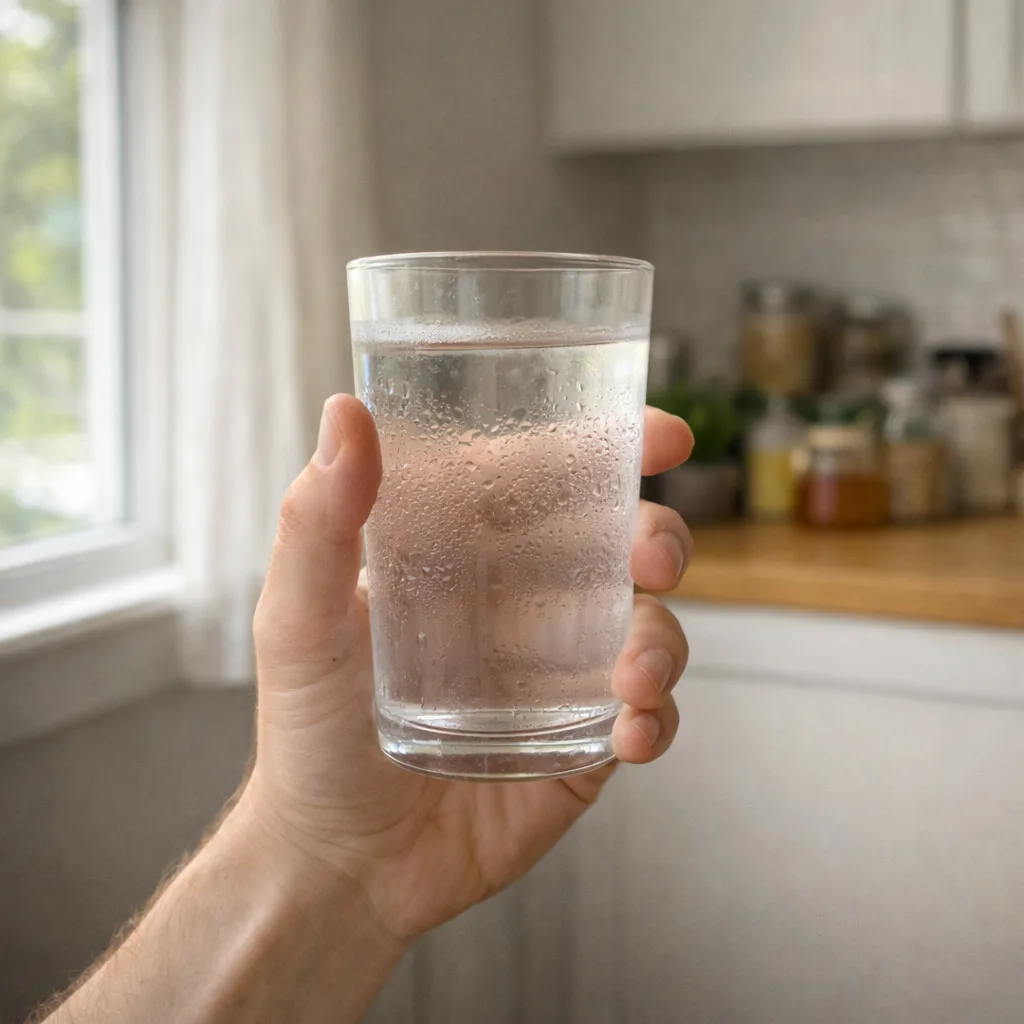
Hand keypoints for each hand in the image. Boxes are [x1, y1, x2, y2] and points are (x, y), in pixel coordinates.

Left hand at [241, 395, 693, 945]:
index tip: (665, 436)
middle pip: (618, 543)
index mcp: (465, 554)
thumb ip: (318, 522)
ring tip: (634, 676)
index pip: (547, 478)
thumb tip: (344, 413)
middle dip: (657, 538)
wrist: (336, 864)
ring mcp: (559, 674)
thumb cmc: (307, 733)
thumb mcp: (299, 622)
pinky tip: (633, 731)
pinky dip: (659, 717)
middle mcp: (522, 603)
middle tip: (654, 560)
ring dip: (664, 639)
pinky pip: (648, 715)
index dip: (613, 446)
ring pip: (650, 625)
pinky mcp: (583, 742)